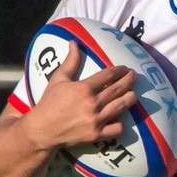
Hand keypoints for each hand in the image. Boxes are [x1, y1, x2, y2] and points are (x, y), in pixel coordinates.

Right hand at [20, 45, 137, 150]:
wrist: (43, 129)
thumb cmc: (49, 102)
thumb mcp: (58, 79)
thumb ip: (70, 61)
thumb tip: (74, 42)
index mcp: (84, 88)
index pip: (109, 75)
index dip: (119, 70)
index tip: (125, 68)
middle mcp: (93, 103)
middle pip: (119, 89)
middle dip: (129, 80)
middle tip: (134, 76)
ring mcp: (96, 120)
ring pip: (122, 106)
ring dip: (130, 98)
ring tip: (133, 93)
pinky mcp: (97, 134)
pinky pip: (117, 128)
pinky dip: (120, 122)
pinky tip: (120, 117)